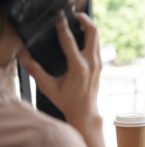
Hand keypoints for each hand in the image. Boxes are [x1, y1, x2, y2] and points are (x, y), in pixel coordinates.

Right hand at [18, 12, 106, 146]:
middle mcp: (91, 63)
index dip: (62, 27)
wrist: (85, 112)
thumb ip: (35, 70)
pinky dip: (91, 37)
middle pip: (93, 33)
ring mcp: (98, 64)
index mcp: (78, 67)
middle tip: (74, 15)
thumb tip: (23, 56)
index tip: (58, 18)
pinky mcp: (100, 65)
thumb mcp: (48, 87)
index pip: (69, 41)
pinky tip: (82, 36)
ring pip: (98, 38)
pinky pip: (97, 45)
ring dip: (89, 27)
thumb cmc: (67, 101)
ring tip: (78, 21)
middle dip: (84, 20)